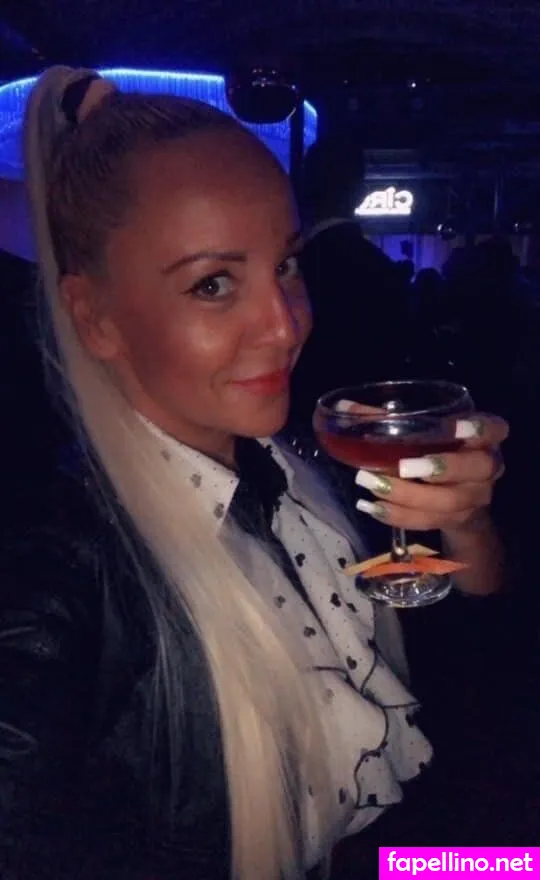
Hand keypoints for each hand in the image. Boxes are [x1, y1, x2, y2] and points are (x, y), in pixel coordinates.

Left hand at [354, 414, 507, 533]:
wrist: (456, 499)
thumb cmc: (433, 451)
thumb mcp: (419, 433)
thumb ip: (386, 419)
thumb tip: (341, 408)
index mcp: (482, 438)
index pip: (495, 429)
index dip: (479, 429)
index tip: (455, 427)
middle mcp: (486, 467)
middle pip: (478, 468)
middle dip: (442, 467)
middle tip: (403, 466)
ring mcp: (475, 497)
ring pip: (449, 502)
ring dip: (408, 495)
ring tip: (371, 485)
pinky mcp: (457, 521)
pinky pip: (430, 521)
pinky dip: (399, 515)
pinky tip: (372, 507)